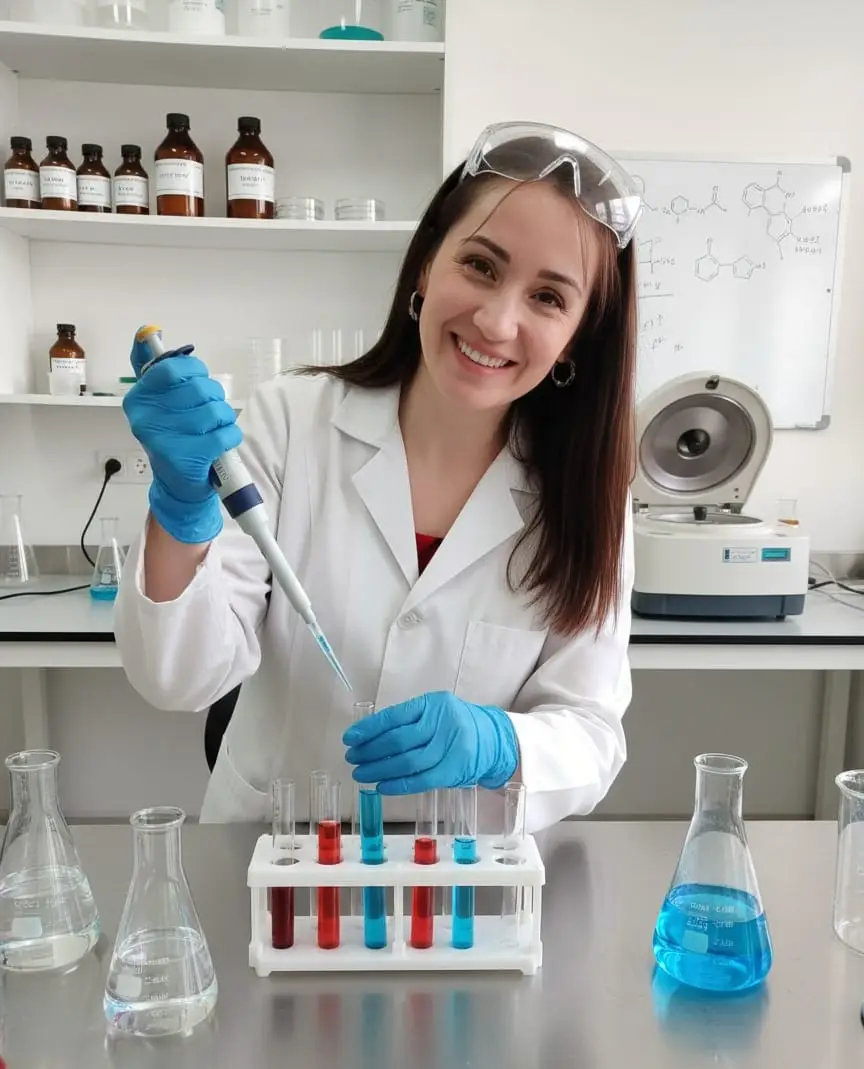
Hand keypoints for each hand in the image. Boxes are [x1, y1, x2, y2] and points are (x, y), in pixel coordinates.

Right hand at [123, 330, 241, 543]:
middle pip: (199, 388)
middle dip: (212, 397)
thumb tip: (146, 331)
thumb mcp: (158, 401)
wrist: (178, 484)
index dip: (194, 372)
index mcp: (138, 399)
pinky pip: (226, 433)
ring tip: (213, 429)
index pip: (173, 368)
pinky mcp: (189, 457)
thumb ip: (152, 366)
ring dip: (223, 418)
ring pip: (215, 411)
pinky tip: (220, 443)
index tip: (196, 382)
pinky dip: (230, 436)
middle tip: (207, 412)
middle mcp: (147, 418)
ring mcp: (167, 439)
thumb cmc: (173, 436)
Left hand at [342, 691, 518, 794]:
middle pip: (398, 740)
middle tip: (352, 758)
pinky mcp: (454, 770)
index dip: (369, 729)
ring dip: (380, 770)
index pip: (394, 717)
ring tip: (362, 774)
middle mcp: (442, 722)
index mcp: (433, 703)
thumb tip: (369, 738)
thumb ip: (409, 721)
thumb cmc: (455, 725)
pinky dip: (399, 785)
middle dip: (370, 751)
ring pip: (408, 761)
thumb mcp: (435, 712)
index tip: (350, 738)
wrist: (493, 739)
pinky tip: (382, 786)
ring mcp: (450, 747)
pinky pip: (421, 780)